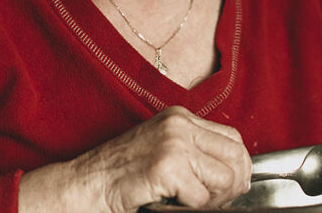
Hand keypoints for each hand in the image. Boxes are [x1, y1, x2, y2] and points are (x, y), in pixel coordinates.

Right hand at [20, 106, 251, 212]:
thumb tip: (234, 174)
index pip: (233, 139)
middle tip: (215, 201)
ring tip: (190, 203)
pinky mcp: (166, 166)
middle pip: (236, 156)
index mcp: (180, 118)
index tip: (228, 188)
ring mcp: (173, 143)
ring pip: (225, 178)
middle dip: (233, 185)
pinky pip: (201, 197)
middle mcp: (179, 125)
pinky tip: (171, 203)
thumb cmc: (119, 174)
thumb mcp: (162, 149)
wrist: (84, 184)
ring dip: (212, 200)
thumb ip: (194, 153)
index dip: (237, 167)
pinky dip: (191, 208)